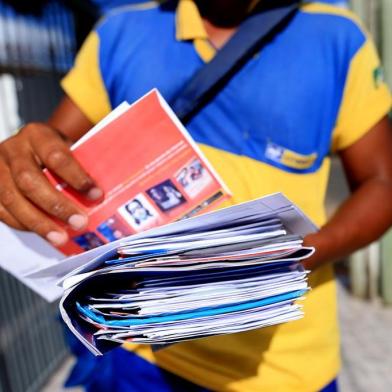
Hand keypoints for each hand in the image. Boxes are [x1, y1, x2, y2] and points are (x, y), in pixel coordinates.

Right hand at [0, 123, 102, 245]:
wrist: (33, 146)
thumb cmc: (58, 152)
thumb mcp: (71, 149)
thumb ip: (81, 168)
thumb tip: (98, 199)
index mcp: (38, 135)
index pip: (56, 156)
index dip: (76, 177)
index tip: (96, 195)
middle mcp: (13, 149)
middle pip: (29, 180)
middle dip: (56, 205)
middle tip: (79, 222)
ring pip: (12, 199)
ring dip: (39, 222)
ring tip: (61, 237)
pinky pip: (1, 211)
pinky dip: (24, 225)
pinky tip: (43, 233)